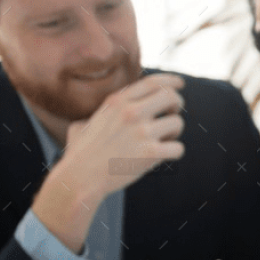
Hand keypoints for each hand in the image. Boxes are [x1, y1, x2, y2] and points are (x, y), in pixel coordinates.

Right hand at [33, 73, 185, 252]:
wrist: (79, 178)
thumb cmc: (79, 154)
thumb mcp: (83, 124)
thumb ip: (98, 116)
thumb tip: (97, 117)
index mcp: (117, 102)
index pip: (153, 82)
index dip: (171, 81)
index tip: (180, 84)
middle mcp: (131, 112)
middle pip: (171, 96)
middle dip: (176, 105)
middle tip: (171, 115)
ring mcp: (141, 132)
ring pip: (178, 123)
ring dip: (174, 132)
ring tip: (161, 140)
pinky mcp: (150, 153)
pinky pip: (178, 148)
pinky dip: (173, 153)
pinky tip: (162, 156)